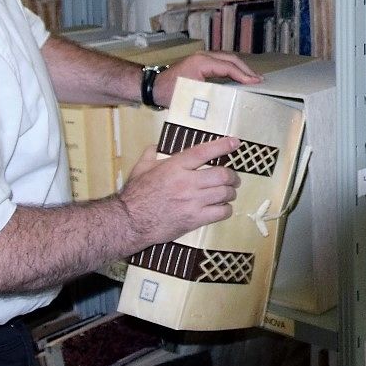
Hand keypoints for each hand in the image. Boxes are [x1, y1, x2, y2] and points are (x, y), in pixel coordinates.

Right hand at [118, 135, 241, 247]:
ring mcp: (192, 202)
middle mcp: (187, 182)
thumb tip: (157, 146)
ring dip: (230, 193)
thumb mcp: (141, 168)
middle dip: (232, 176)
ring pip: (224, 193)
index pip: (204, 152)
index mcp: (175, 166)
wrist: (130, 222)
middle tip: (233, 179)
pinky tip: (222, 208)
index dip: (222, 146)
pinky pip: (220, 212)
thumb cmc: (135, 195)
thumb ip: (151, 154)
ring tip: (229, 193)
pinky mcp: (194, 219)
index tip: (235, 143)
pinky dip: (226, 209)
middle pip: (222, 174)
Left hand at [155, 52, 260, 107]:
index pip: (228, 67)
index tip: (255, 82)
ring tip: (252, 78)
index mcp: (202, 62)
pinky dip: (232, 69)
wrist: (152, 87)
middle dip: (246, 69)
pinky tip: (238, 77)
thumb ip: (209, 96)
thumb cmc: (168, 92)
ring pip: (227, 59)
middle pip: (230, 59)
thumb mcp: (190, 95)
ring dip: (240, 68)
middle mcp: (203, 57)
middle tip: (259, 80)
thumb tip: (228, 102)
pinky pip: (221, 63)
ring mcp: (202, 58)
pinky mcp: (201, 63)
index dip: (243, 75)